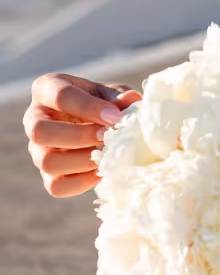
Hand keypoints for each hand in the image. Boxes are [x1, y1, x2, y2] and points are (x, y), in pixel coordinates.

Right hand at [23, 73, 141, 196]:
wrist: (103, 124)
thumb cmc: (105, 102)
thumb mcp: (113, 93)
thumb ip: (121, 97)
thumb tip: (131, 100)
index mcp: (47, 89)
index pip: (61, 96)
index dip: (90, 108)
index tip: (116, 117)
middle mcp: (34, 119)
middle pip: (39, 132)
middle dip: (79, 136)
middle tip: (107, 136)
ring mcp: (37, 150)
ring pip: (47, 162)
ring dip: (83, 160)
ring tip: (108, 153)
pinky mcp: (47, 175)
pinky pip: (57, 186)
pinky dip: (83, 181)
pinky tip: (103, 169)